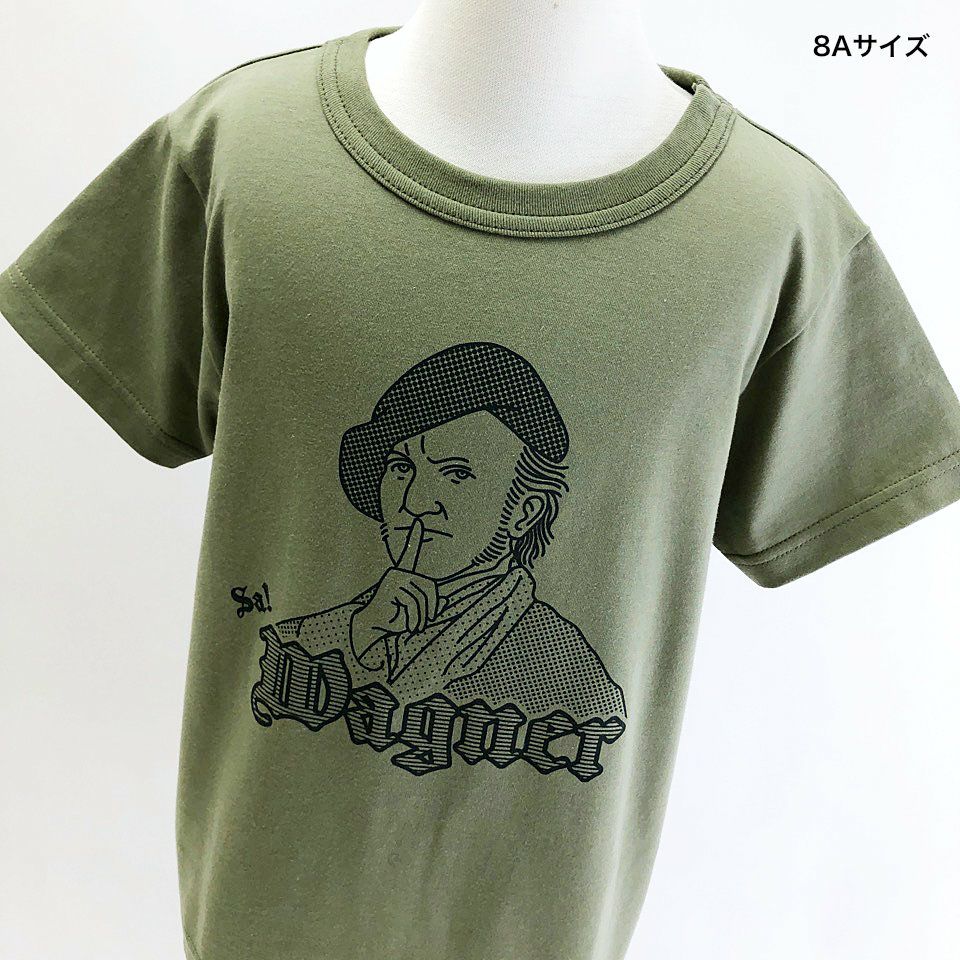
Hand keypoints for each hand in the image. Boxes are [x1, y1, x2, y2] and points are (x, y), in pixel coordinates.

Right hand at [349, 518, 443, 666]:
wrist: (373, 627)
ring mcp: (395, 577)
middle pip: (429, 588)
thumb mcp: (416, 613)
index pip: (411, 553)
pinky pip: (412, 603)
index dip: (414, 537)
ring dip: (421, 618)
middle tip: (424, 624)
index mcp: (404, 575)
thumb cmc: (394, 619)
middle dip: (431, 609)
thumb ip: (429, 605)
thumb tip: (445, 600)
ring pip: (421, 598)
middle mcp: (400, 572)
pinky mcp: (391, 586)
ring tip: (414, 627)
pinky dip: (414, 619)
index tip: (417, 521)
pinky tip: (407, 625)